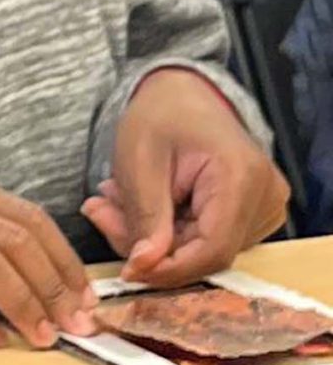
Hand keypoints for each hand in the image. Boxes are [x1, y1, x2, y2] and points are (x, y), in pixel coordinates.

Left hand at [84, 68, 286, 284]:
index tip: (126, 270)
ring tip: (114, 199)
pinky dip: (164, 229)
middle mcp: (264, 198)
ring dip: (150, 236)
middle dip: (147, 246)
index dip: (167, 269)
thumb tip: (143, 268)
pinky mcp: (249, 213)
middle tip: (100, 213)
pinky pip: (203, 239)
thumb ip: (145, 217)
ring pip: (199, 249)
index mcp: (242, 178)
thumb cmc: (160, 115)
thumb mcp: (139, 162)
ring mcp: (261, 208)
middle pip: (204, 252)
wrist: (182, 94)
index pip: (212, 250)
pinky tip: (138, 202)